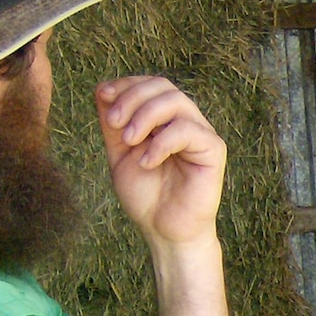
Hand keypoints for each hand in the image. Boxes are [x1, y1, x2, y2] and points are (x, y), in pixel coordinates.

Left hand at [96, 77, 225, 247]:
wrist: (164, 231)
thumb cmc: (146, 196)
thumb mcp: (119, 154)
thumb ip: (113, 124)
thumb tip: (103, 89)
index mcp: (165, 120)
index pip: (149, 85)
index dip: (126, 84)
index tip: (103, 96)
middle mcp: (185, 122)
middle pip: (163, 86)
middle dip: (133, 98)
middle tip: (114, 123)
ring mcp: (201, 134)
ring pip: (177, 101)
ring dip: (146, 115)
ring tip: (129, 141)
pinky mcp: (213, 150)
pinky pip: (188, 130)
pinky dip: (162, 142)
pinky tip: (147, 162)